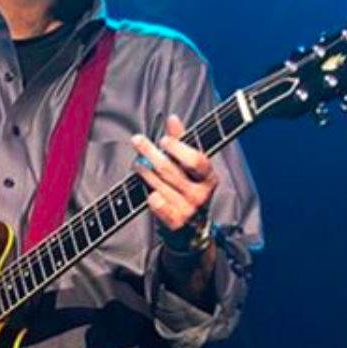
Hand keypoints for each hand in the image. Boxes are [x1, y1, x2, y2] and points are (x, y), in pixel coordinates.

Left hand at [131, 114, 217, 233]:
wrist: (191, 229)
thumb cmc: (187, 189)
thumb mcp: (189, 166)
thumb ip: (181, 142)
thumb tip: (173, 118)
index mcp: (208, 177)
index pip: (196, 160)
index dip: (179, 148)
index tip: (163, 139)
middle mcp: (201, 194)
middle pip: (171, 170)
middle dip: (151, 153)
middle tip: (137, 140)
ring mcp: (189, 209)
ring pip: (159, 185)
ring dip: (145, 171)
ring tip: (137, 162)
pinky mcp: (176, 222)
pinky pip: (157, 204)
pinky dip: (151, 196)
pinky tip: (148, 191)